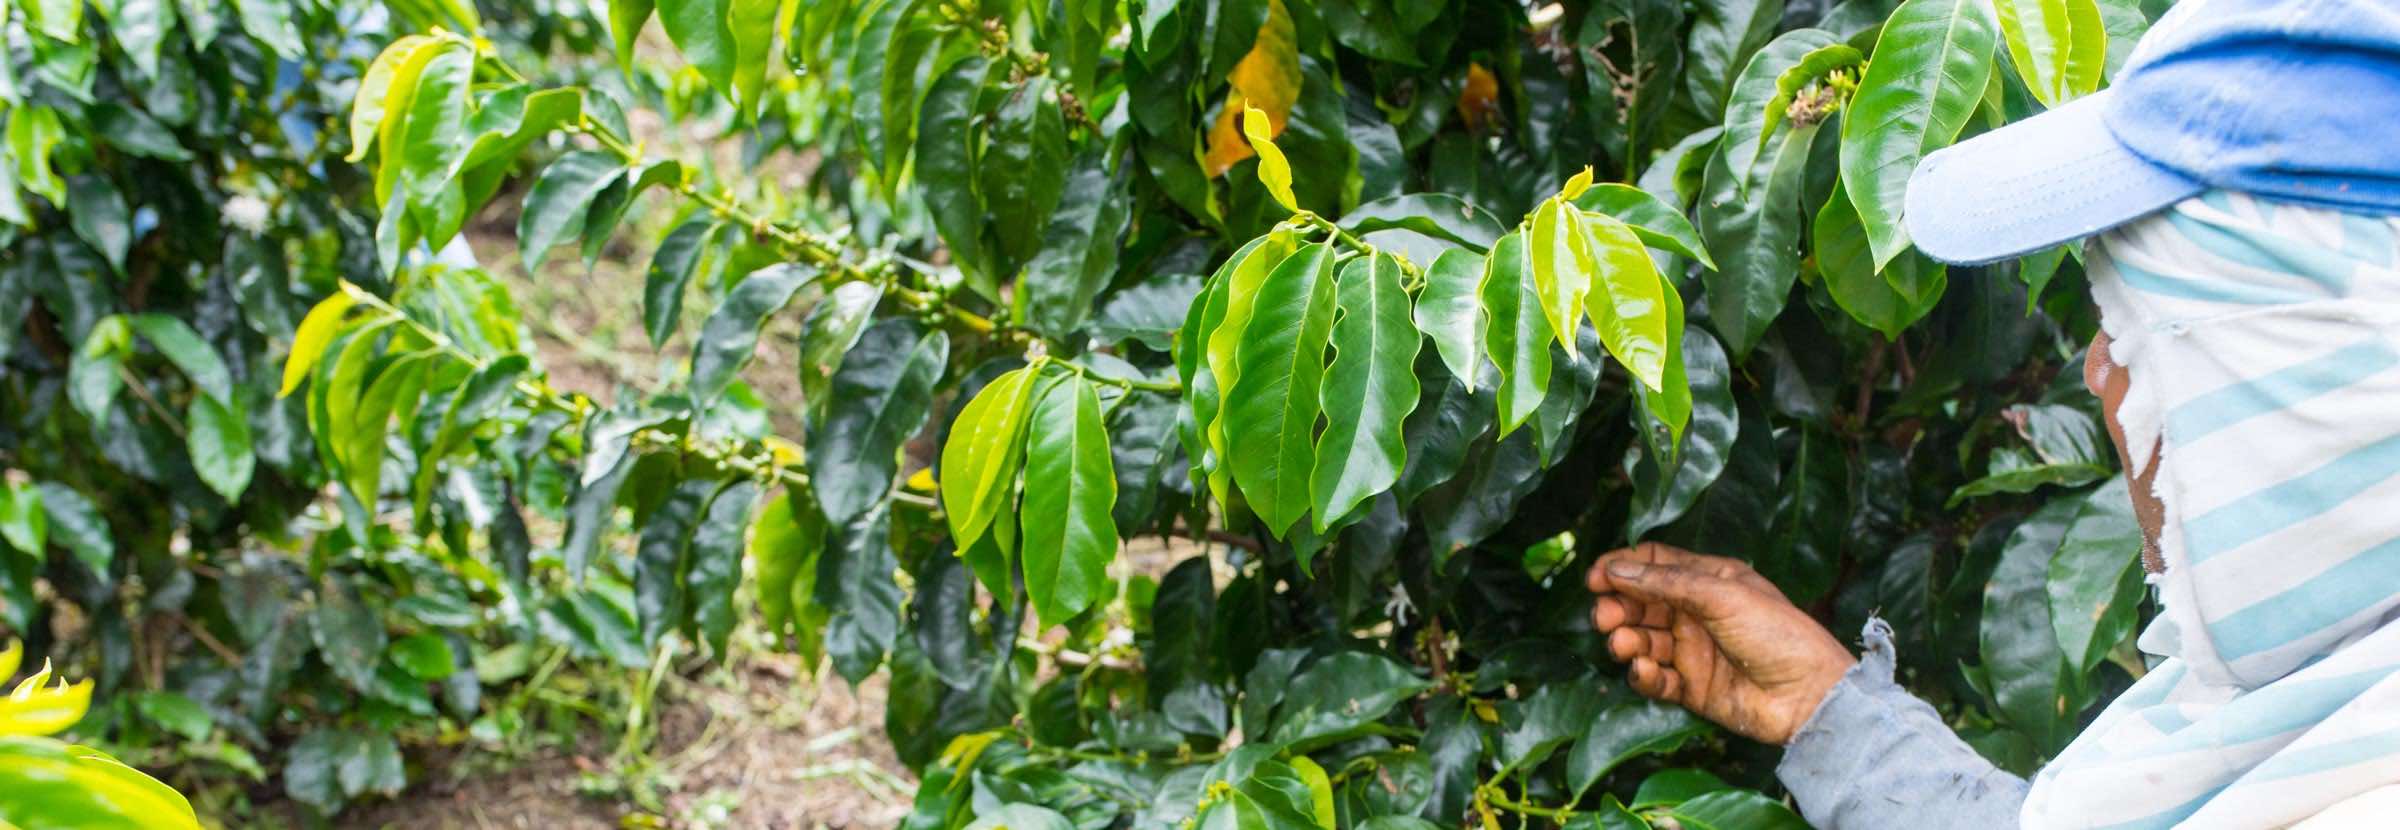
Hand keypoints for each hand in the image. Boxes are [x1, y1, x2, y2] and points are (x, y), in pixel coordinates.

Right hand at [1586, 542, 1855, 744]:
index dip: (1622, 567)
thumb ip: (1666, 582)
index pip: (1653, 564)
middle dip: (1617, 607)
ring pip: (1642, 640)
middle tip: (1606, 618)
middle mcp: (1696, 613)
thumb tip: (1617, 568)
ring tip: (1624, 645)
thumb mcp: (1722, 595)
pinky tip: (1645, 670)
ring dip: (1626, 641)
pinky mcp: (1691, 688)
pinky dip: (1643, 674)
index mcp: (1708, 580)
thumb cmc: (1777, 634)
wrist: (1809, 694)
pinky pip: (1655, 679)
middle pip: (1640, 603)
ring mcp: (1693, 651)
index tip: (1597, 578)